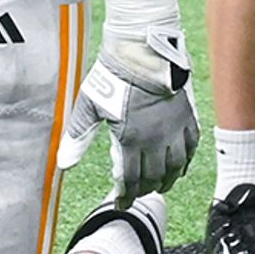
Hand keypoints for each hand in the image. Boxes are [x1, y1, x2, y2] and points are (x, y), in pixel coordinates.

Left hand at [58, 33, 198, 197]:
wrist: (142, 50)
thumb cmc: (113, 75)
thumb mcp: (89, 105)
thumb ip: (78, 136)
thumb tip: (63, 163)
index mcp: (131, 139)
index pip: (131, 180)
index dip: (126, 196)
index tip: (122, 203)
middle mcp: (156, 139)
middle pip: (155, 177)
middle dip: (146, 189)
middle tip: (138, 194)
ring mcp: (174, 128)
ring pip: (177, 166)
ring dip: (168, 180)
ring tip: (161, 185)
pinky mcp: (186, 115)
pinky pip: (191, 146)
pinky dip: (186, 160)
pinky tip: (181, 164)